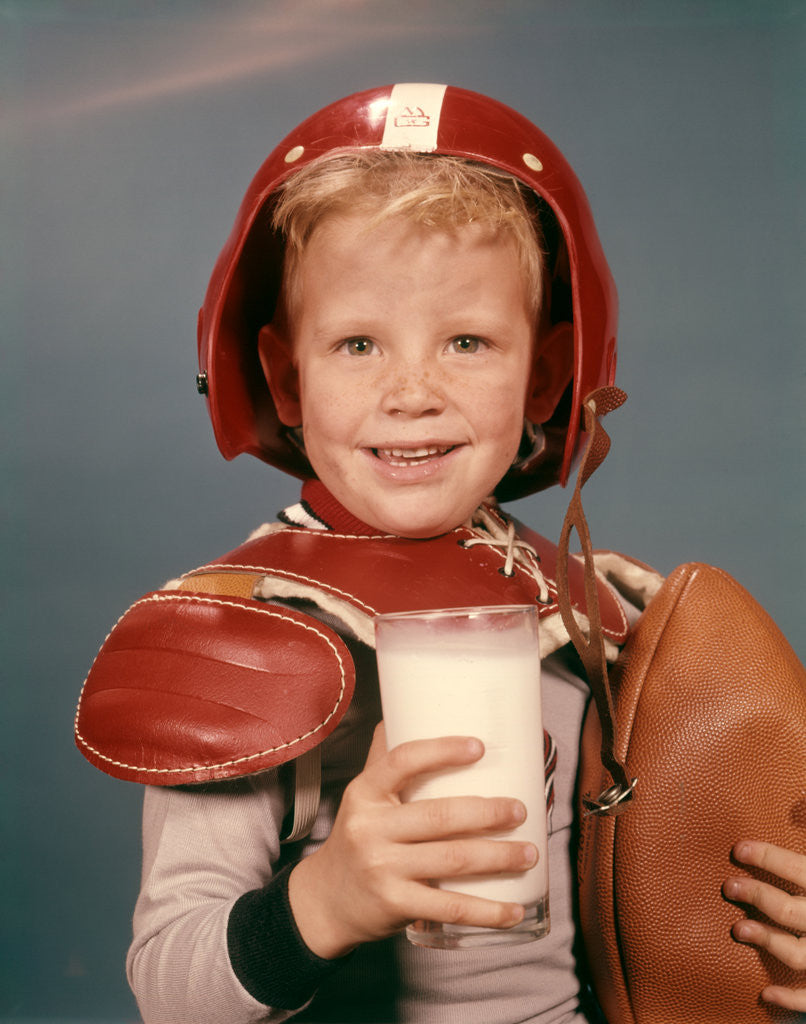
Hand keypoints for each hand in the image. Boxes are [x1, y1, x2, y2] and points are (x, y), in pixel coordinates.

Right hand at [288, 723, 537, 958]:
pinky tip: (515, 911)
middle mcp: (370, 829)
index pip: (402, 762)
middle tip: (521, 810)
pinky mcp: (396, 906)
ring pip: (453, 859)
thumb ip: (384, 758)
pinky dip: (488, 912)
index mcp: (364, 792)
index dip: (443, 751)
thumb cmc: (358, 837)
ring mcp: (382, 869)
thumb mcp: (362, 795)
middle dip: (490, 813)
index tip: (480, 747)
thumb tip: (405, 708)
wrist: (326, 901)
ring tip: (530, 852)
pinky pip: (450, 907)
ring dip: (500, 857)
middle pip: (440, 815)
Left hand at [723, 840, 805, 1012]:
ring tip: (738, 928)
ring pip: (799, 954)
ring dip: (767, 942)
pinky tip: (765, 995)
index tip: (738, 849)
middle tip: (729, 886)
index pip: (798, 869)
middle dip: (758, 897)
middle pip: (792, 911)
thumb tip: (801, 800)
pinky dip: (791, 1000)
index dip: (767, 857)